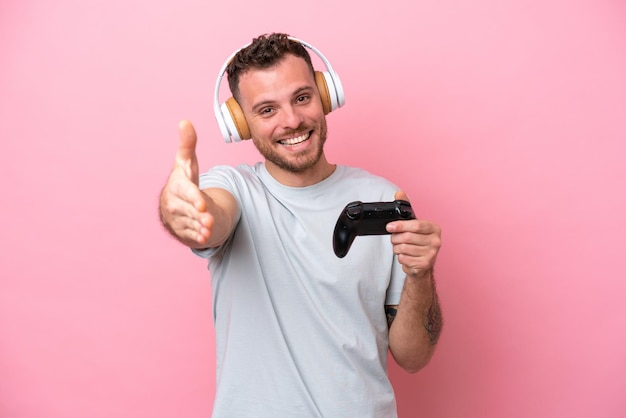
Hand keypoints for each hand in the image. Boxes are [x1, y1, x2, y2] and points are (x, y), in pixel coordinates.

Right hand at [159, 120, 211, 245]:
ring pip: (189, 223)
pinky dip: (197, 236)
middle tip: (209, 219)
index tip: (202, 205)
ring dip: (199, 227)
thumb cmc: (184, 179)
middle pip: (187, 210)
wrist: (177, 202)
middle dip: (198, 215)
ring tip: (209, 229)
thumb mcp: (187, 162)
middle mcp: (174, 202)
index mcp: (177, 185)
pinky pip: (189, 234)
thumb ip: (188, 145)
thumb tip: (185, 122)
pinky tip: (206, 237)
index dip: (193, 198)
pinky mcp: (181, 229)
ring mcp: (176, 217)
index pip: (185, 191)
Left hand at [386, 191, 441, 277]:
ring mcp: (432, 254)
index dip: (400, 226)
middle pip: (407, 237)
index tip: (389, 227)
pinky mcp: (425, 265)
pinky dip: (400, 258)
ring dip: (397, 248)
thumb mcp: (413, 224)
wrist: (422, 264)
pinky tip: (406, 256)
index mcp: (434, 228)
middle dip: (396, 238)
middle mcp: (436, 241)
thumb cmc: (417, 242)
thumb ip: (406, 209)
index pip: (416, 225)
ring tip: (400, 248)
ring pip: (404, 249)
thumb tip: (399, 193)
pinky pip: (404, 259)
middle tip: (394, 239)